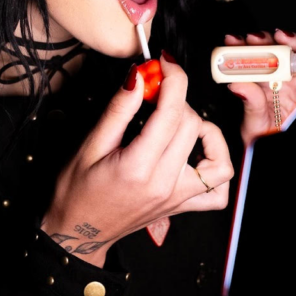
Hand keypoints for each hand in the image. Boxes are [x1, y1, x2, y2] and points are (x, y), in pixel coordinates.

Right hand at [41, 52, 233, 265]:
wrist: (77, 231)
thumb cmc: (77, 191)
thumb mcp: (89, 145)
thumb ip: (118, 110)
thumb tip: (138, 77)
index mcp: (138, 168)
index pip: (172, 113)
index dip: (173, 79)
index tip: (164, 64)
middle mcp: (164, 184)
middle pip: (193, 126)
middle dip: (178, 99)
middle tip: (156, 92)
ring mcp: (177, 198)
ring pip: (219, 159)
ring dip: (206, 132)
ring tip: (181, 122)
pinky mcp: (181, 206)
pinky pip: (218, 191)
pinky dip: (216, 168)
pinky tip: (198, 153)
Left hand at [225, 29, 295, 146]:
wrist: (291, 159)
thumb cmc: (272, 142)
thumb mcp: (257, 126)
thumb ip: (250, 104)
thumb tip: (235, 84)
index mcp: (268, 85)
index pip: (257, 60)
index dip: (245, 47)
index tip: (231, 40)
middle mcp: (289, 79)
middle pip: (282, 51)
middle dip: (268, 40)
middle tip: (254, 38)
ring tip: (281, 38)